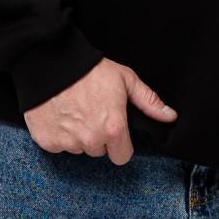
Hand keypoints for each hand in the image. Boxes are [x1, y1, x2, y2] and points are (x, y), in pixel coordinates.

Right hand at [24, 56, 177, 164]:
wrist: (54, 62)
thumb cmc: (92, 70)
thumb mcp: (126, 80)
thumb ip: (149, 101)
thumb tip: (170, 116)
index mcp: (113, 129)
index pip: (122, 156)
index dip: (120, 142)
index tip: (114, 127)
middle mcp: (91, 141)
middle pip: (99, 151)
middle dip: (98, 136)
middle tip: (93, 111)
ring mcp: (68, 142)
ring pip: (79, 148)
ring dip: (79, 135)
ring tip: (76, 109)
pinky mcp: (47, 141)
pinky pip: (58, 145)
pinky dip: (59, 133)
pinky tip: (61, 113)